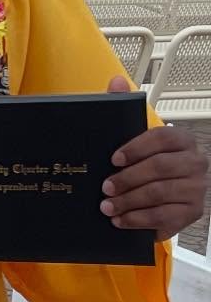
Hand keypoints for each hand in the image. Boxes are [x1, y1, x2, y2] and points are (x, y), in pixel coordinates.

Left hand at [101, 77, 207, 239]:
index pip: (163, 137)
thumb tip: (116, 81)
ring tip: (107, 206)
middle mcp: (195, 162)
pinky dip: (140, 219)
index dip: (136, 148)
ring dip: (130, 202)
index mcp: (181, 139)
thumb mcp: (131, 133)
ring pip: (160, 194)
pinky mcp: (193, 212)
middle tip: (105, 187)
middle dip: (128, 179)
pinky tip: (121, 220)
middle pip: (160, 168)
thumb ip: (123, 105)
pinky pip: (166, 217)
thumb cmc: (143, 159)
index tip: (113, 158)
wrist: (160, 192)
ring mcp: (197, 188)